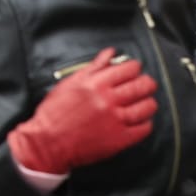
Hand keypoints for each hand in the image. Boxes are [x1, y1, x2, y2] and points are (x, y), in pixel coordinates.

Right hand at [6, 48, 157, 175]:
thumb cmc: (54, 113)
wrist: (47, 142)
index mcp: (95, 85)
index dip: (134, 68)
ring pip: (147, 107)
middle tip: (143, 85)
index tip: (133, 70)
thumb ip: (93, 68)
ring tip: (142, 102)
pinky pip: (144, 128)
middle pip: (143, 86)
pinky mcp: (120, 139)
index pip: (128, 69)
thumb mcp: (69, 84)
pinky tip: (138, 120)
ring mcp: (116, 121)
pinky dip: (145, 123)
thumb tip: (110, 53)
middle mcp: (108, 101)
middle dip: (146, 83)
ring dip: (148, 102)